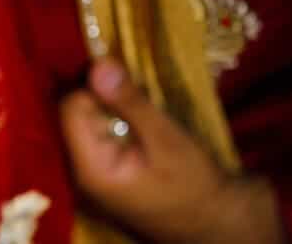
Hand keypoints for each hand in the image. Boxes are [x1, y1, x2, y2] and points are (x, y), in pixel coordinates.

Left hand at [60, 59, 285, 243]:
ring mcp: (95, 173)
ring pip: (92, 120)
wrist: (220, 227)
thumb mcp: (167, 140)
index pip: (72, 107)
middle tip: (140, 92)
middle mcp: (82, 171)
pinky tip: (145, 124)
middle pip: (78, 112)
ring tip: (146, 108)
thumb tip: (98, 65)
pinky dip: (121, 122)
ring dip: (116, 106)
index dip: (97, 86)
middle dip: (105, 95)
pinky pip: (104, 134)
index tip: (128, 78)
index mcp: (90, 168)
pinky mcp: (109, 171)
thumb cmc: (197, 188)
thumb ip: (130, 103)